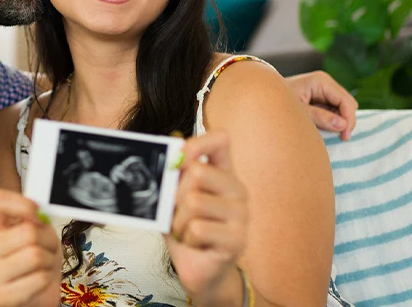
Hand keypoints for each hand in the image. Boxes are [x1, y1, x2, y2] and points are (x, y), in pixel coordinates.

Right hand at [0, 189, 61, 306]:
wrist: (37, 291)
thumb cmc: (35, 255)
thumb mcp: (36, 229)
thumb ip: (34, 217)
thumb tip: (39, 214)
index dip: (23, 203)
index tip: (37, 213)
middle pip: (27, 231)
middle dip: (48, 238)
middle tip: (48, 245)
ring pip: (35, 255)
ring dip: (49, 259)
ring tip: (44, 263)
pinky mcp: (3, 296)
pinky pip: (39, 278)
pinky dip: (47, 278)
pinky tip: (39, 280)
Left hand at [166, 131, 247, 302]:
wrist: (200, 271)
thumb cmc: (186, 230)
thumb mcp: (175, 199)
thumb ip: (174, 176)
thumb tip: (170, 151)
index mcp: (224, 173)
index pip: (220, 140)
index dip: (196, 142)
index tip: (177, 158)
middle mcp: (237, 190)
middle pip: (197, 171)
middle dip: (175, 194)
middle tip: (176, 212)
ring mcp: (241, 215)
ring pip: (193, 202)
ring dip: (178, 221)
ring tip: (185, 231)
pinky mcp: (237, 239)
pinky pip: (197, 229)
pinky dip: (186, 239)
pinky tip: (195, 244)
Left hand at [285, 71, 357, 139]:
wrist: (262, 96)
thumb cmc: (278, 103)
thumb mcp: (299, 112)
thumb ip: (320, 117)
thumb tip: (342, 125)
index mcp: (321, 81)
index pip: (346, 101)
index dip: (349, 119)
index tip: (345, 136)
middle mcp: (325, 82)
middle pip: (348, 103)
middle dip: (346, 120)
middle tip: (339, 137)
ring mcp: (324, 88)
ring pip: (343, 107)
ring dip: (339, 120)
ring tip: (325, 129)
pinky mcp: (321, 96)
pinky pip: (334, 108)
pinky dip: (333, 118)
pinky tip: (322, 124)